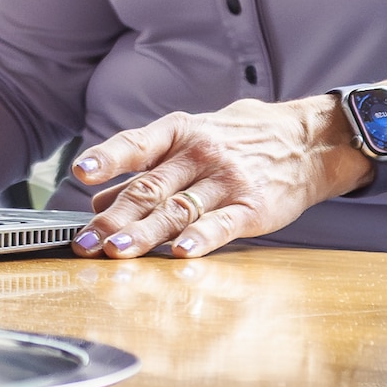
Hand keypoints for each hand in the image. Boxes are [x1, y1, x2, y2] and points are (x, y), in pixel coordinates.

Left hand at [71, 99, 359, 257]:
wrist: (305, 141)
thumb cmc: (238, 143)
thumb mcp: (192, 141)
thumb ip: (146, 170)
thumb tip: (97, 201)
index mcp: (180, 133)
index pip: (137, 144)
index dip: (108, 158)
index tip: (81, 172)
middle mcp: (201, 153)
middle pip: (150, 187)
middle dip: (113, 218)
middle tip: (84, 242)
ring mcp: (228, 180)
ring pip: (178, 209)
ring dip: (144, 234)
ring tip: (116, 253)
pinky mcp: (253, 207)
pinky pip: (221, 224)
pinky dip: (199, 239)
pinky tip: (179, 253)